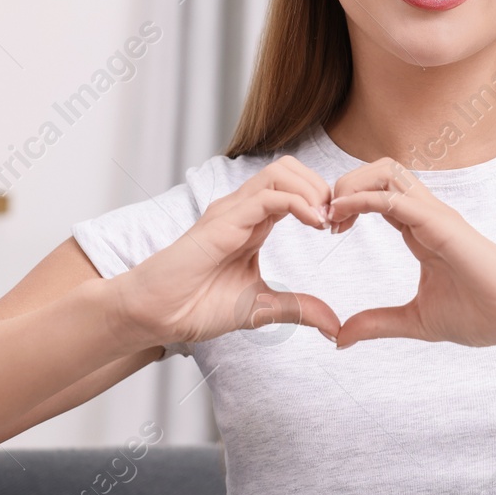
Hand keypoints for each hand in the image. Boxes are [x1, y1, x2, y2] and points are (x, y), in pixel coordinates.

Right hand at [112, 156, 341, 348]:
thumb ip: (297, 310)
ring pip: (281, 172)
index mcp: (254, 223)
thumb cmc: (195, 306)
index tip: (339, 228)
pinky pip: (268, 196)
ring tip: (326, 220)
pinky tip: (315, 224)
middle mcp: (243, 209)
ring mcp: (232, 211)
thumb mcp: (260, 308)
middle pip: (290, 168)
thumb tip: (333, 326)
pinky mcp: (222, 221)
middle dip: (322, 186)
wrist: (155, 315)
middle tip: (337, 220)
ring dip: (313, 190)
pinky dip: (299, 202)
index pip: (295, 187)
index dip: (323, 200)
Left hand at [326, 157, 495, 354]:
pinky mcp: (442, 225)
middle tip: (323, 218)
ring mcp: (436, 215)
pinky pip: (397, 198)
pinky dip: (364, 199)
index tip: (326, 229)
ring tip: (331, 215)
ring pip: (387, 171)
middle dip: (345, 184)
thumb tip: (340, 337)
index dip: (347, 202)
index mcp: (421, 228)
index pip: (378, 193)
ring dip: (352, 185)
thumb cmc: (482, 314)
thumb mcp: (416, 322)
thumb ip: (378, 324)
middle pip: (379, 170)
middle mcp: (427, 214)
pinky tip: (343, 216)